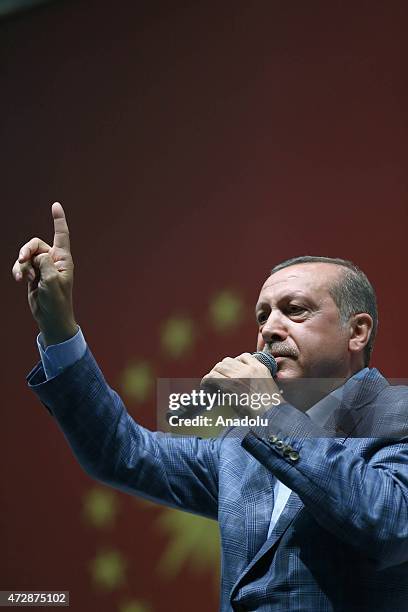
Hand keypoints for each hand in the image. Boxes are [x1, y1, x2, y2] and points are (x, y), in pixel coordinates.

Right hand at [12, 202, 77, 345]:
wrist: (51, 318)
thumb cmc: (57, 301)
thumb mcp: (52, 281)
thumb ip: (44, 263)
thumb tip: (38, 254)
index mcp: (63, 259)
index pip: (61, 235)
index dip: (58, 219)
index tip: (55, 205)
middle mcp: (53, 260)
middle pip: (36, 244)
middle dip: (26, 250)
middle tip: (22, 259)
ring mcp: (42, 267)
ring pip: (26, 256)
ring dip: (21, 264)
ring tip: (23, 277)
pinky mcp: (32, 275)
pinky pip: (21, 266)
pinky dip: (18, 271)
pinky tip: (19, 279)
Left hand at [201, 353, 282, 416]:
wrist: (271, 417)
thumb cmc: (271, 410)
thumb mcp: (269, 389)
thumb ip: (259, 381)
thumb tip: (244, 385)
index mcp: (260, 369)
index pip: (244, 356)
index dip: (235, 363)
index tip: (231, 372)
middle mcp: (249, 369)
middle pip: (228, 361)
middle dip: (222, 369)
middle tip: (219, 379)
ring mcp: (239, 376)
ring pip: (218, 367)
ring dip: (214, 374)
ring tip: (211, 384)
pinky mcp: (229, 385)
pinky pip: (211, 377)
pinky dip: (207, 381)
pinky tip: (206, 387)